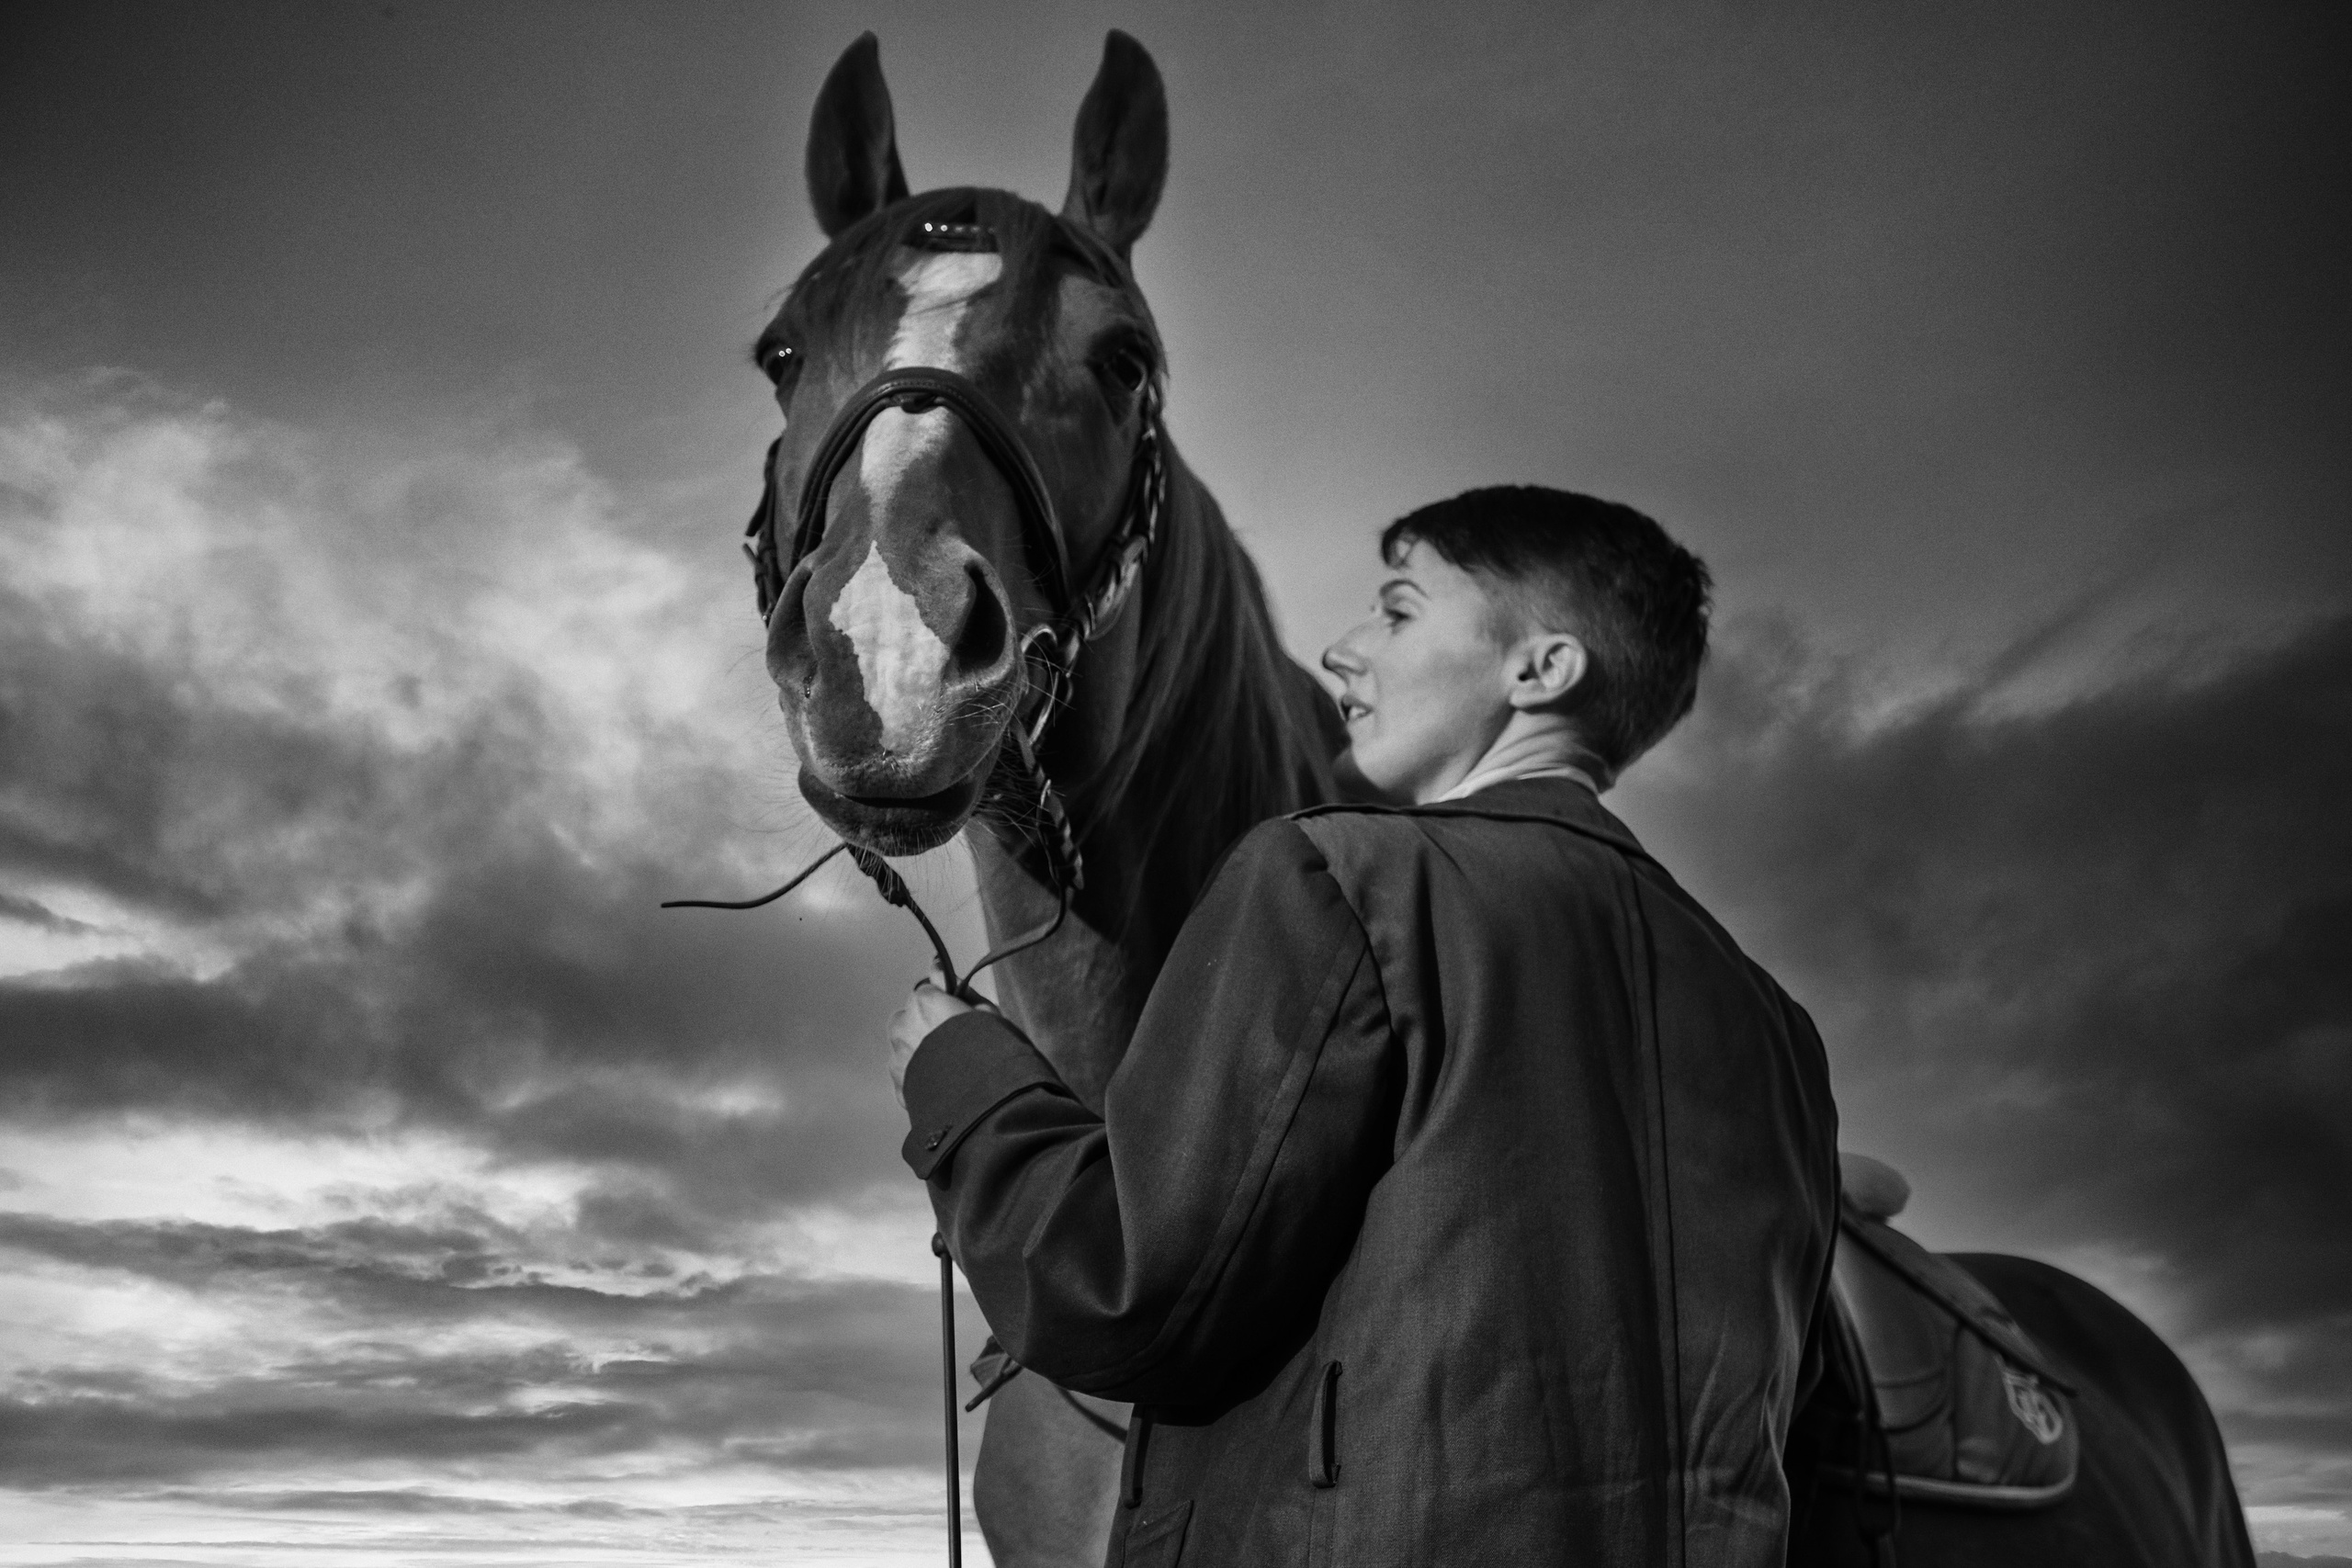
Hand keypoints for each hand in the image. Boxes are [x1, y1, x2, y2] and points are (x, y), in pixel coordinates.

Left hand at [885, 968, 992, 1105]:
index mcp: (923, 1003)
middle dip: (927, 1026)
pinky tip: (943, 1085)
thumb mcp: (987, 1012)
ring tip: (950, 1068)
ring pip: (906, 1047)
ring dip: (921, 1052)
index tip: (960, 1018)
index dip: (944, 1004)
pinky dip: (920, 1077)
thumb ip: (960, 989)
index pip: (927, 992)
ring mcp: (897, 1058)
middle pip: (910, 1018)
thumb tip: (938, 967)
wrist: (984, 1103)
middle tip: (956, 1044)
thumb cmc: (993, 1052)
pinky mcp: (898, 1086)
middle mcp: (902, 1027)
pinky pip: (907, 1074)